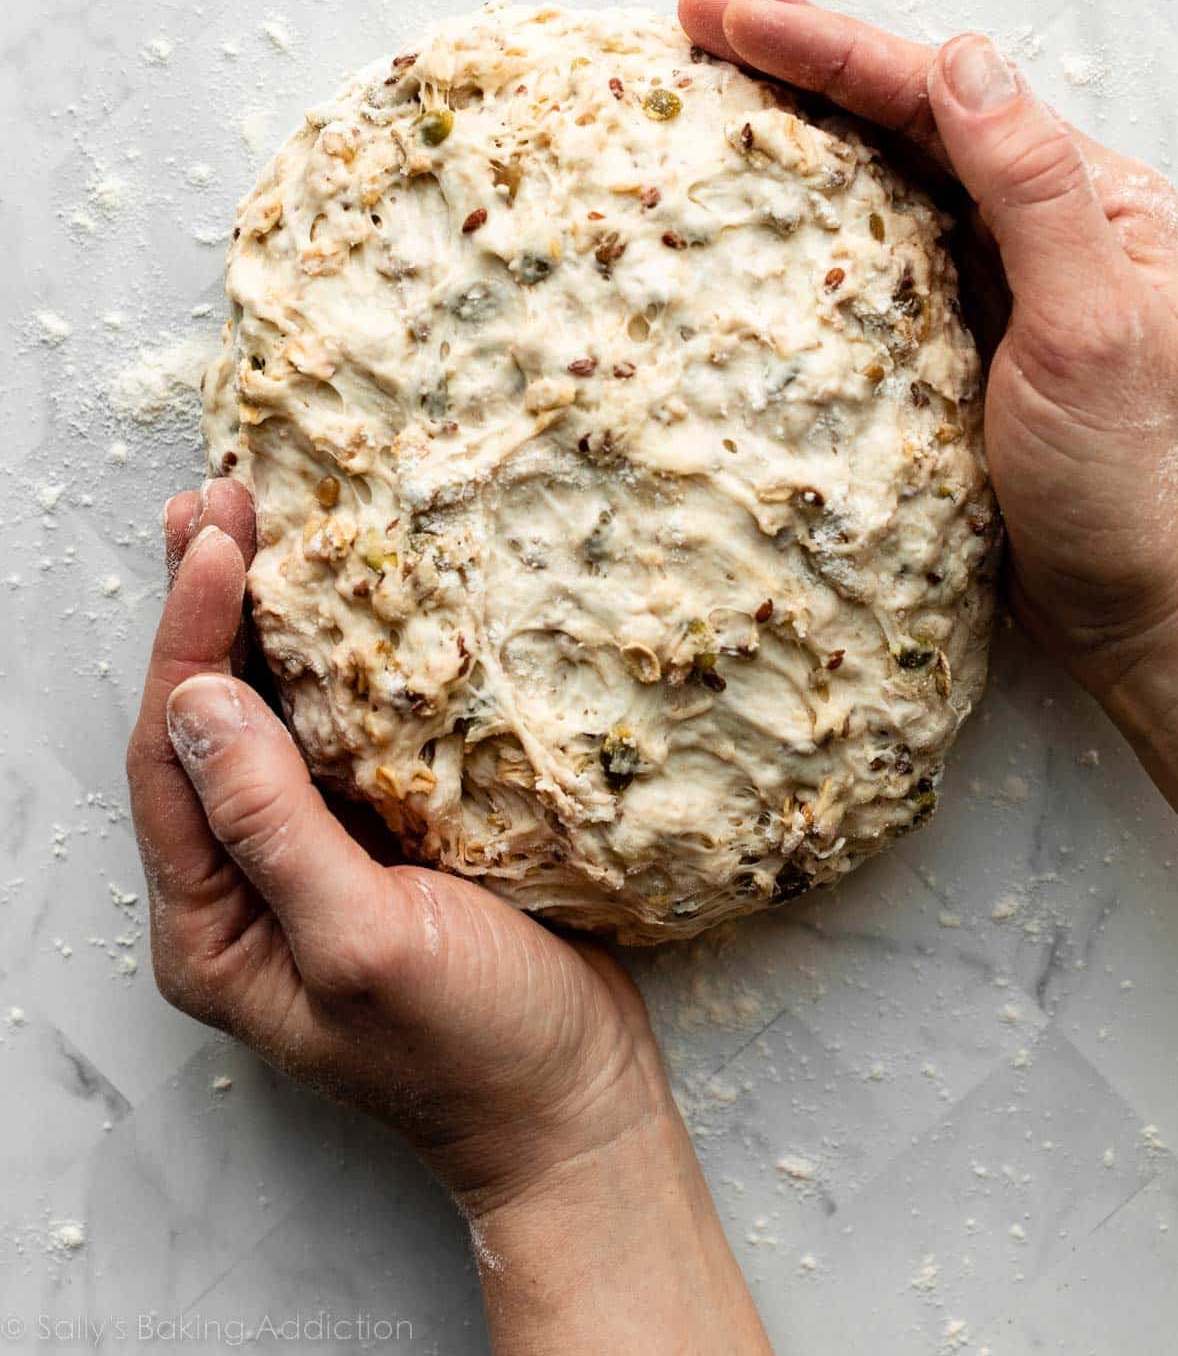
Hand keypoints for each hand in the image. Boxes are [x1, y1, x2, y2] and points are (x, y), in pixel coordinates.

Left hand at [128, 479, 771, 1352]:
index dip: (187, 640)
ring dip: (258, 620)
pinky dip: (327, 658)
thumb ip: (272, 828)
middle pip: (201, 723)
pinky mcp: (375, 840)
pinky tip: (339, 598)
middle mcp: (241, 888)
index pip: (170, 758)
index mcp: (212, 928)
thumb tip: (194, 702)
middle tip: (219, 499)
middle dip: (205, 608)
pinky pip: (331, 733)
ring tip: (253, 518)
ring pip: (261, 719)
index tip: (218, 542)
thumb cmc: (478, 1049)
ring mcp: (308, 860)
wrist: (579, 1105)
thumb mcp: (365, 944)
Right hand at [680, 0, 1177, 832]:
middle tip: (706, 10)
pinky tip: (768, 196)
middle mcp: (1035, 226)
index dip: (832, 47)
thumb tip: (962, 61)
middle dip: (806, 56)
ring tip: (725, 69)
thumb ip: (1032, 191)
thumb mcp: (1092, 327)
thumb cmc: (1132, 484)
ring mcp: (987, 283)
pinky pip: (870, 255)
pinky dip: (812, 211)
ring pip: (883, 173)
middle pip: (906, 114)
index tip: (736, 14)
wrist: (1136, 611)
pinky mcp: (947, 344)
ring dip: (804, 117)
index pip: (942, 96)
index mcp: (1084, 201)